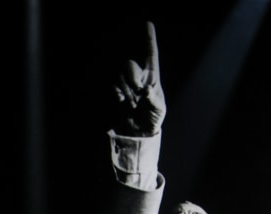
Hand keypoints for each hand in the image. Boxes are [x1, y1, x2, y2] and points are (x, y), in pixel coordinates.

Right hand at [112, 21, 165, 135]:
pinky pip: (112, 85)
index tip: (148, 24)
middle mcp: (138, 76)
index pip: (151, 55)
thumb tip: (145, 90)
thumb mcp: (158, 109)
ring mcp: (125, 83)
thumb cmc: (153, 118)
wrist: (140, 131)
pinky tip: (122, 101)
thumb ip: (154, 98)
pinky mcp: (116, 91)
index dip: (149, 39)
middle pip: (129, 64)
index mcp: (152, 76)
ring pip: (119, 76)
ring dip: (126, 91)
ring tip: (132, 105)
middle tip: (138, 92)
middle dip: (132, 77)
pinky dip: (117, 92)